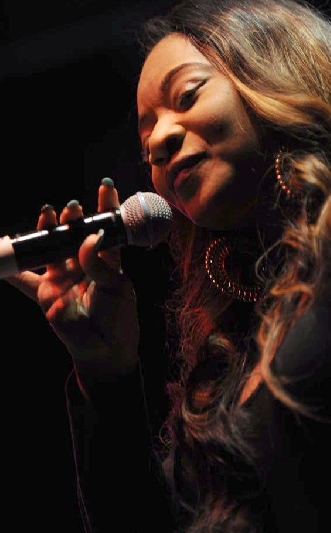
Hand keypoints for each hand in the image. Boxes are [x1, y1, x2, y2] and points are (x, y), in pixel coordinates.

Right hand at [5, 178, 139, 395]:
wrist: (105, 348)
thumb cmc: (118, 316)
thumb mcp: (115, 286)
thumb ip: (99, 262)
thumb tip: (89, 237)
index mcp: (105, 259)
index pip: (105, 227)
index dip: (105, 205)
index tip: (106, 184)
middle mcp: (82, 263)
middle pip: (73, 233)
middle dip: (72, 217)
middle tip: (73, 207)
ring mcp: (62, 275)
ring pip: (50, 246)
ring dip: (47, 228)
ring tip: (49, 212)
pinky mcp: (44, 290)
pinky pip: (23, 277)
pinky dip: (9, 267)